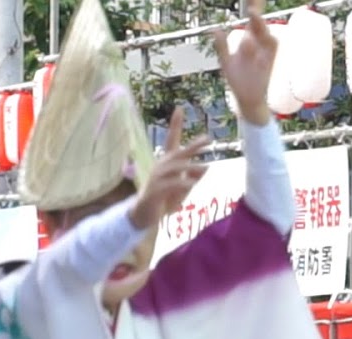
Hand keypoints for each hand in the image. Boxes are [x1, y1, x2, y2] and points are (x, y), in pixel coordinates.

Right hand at [131, 109, 209, 229]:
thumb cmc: (164, 200)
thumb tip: (206, 167)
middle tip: (207, 139)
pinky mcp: (155, 191)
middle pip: (177, 152)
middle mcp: (160, 167)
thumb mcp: (183, 188)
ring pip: (176, 168)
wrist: (144, 217)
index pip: (171, 140)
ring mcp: (156, 178)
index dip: (175, 125)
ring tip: (206, 166)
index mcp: (167, 163)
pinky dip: (183, 183)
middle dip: (192, 146)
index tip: (179, 108)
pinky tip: (192, 184)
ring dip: (191, 167)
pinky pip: (171, 184)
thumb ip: (193, 177)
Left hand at [213, 0, 275, 125]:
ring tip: (251, 13)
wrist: (248, 99)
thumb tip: (215, 29)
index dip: (254, 5)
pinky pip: (266, 54)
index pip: (252, 19)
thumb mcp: (226, 62)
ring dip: (259, 25)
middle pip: (260, 24)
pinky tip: (249, 39)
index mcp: (250, 41)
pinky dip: (259, 47)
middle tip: (251, 4)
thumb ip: (221, 46)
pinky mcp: (268, 64)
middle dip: (257, 11)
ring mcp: (266, 53)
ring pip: (265, 36)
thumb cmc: (239, 80)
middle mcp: (260, 44)